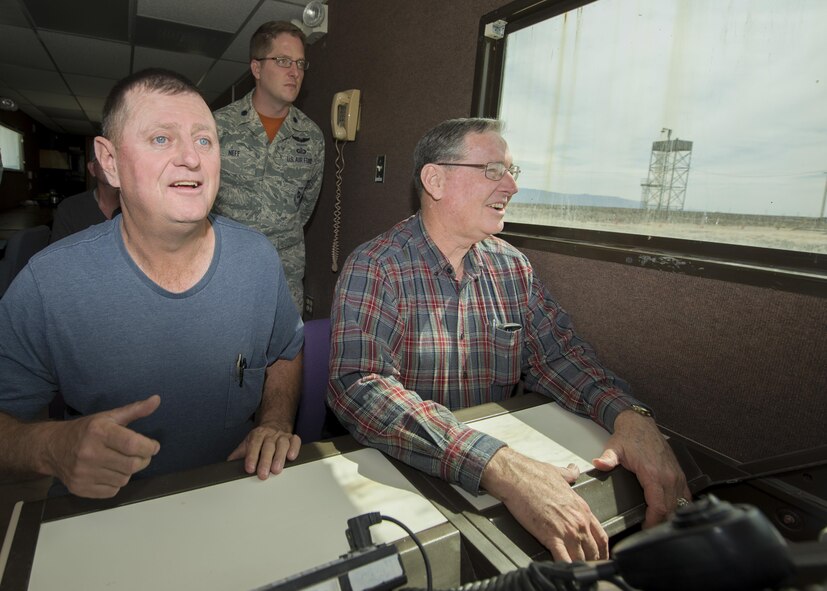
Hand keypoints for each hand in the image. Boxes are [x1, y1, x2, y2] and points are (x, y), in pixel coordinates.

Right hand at [47, 395, 160, 497]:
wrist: (52, 448)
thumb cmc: (86, 430)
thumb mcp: (109, 417)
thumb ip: (135, 410)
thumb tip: (157, 400)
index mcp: (98, 432)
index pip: (133, 444)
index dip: (149, 447)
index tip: (153, 446)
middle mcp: (89, 453)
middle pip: (132, 465)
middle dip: (143, 460)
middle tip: (140, 455)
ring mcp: (83, 473)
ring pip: (124, 479)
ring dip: (128, 471)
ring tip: (121, 461)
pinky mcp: (80, 488)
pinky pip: (112, 491)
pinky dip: (116, 483)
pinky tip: (109, 472)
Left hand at [228, 424, 300, 479]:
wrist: (273, 425)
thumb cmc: (259, 441)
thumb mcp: (246, 445)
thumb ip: (237, 456)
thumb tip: (226, 468)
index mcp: (257, 435)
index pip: (254, 444)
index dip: (252, 457)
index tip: (250, 469)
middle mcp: (270, 434)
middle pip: (268, 446)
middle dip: (265, 461)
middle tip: (263, 474)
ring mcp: (282, 436)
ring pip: (282, 444)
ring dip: (279, 457)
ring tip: (276, 470)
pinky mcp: (292, 438)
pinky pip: (295, 441)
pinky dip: (294, 448)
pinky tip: (291, 457)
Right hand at [481, 447, 607, 561]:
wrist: (516, 476)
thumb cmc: (533, 474)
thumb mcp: (557, 473)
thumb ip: (569, 474)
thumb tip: (573, 470)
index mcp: (581, 507)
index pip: (601, 537)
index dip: (602, 551)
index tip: (599, 558)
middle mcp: (578, 520)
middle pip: (593, 552)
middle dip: (591, 563)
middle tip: (587, 570)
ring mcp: (566, 530)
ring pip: (581, 559)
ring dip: (579, 567)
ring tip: (576, 574)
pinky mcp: (551, 536)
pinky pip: (564, 560)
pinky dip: (566, 568)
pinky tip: (564, 572)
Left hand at [593, 409, 690, 527]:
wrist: (640, 424)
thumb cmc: (629, 437)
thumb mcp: (614, 448)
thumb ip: (607, 459)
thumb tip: (599, 464)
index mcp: (653, 473)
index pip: (658, 506)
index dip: (653, 522)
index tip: (645, 528)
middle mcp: (668, 476)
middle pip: (670, 509)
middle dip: (661, 523)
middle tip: (649, 530)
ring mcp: (676, 475)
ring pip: (680, 504)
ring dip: (670, 515)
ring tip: (658, 523)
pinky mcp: (679, 474)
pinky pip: (685, 495)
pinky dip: (680, 505)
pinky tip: (671, 511)